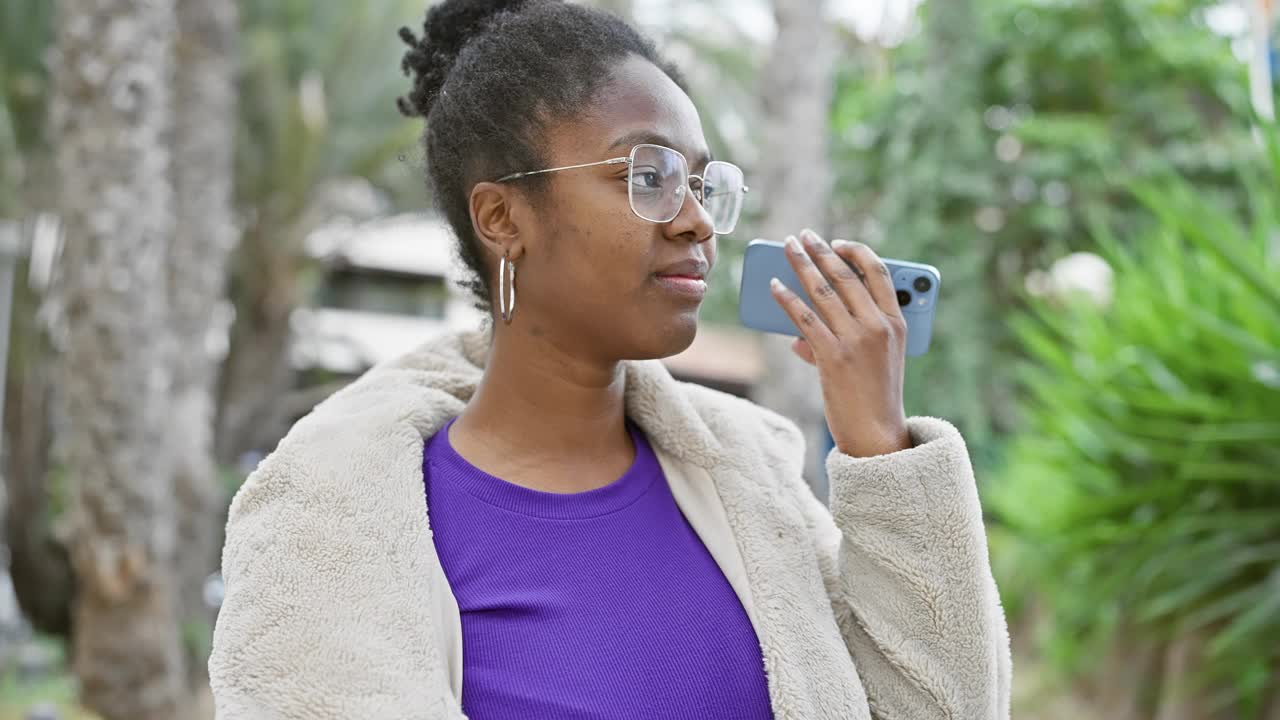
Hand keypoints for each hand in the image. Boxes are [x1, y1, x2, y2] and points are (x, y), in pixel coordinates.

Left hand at [769, 228, 910, 457]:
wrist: (876, 433)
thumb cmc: (875, 396)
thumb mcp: (878, 360)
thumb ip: (849, 337)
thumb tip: (798, 335)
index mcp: (896, 323)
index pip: (879, 273)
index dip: (856, 252)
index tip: (837, 242)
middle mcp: (878, 326)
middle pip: (845, 276)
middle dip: (821, 251)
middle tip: (803, 235)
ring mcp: (855, 340)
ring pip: (822, 291)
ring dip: (801, 265)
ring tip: (787, 248)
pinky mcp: (832, 356)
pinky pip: (804, 318)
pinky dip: (786, 299)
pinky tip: (773, 287)